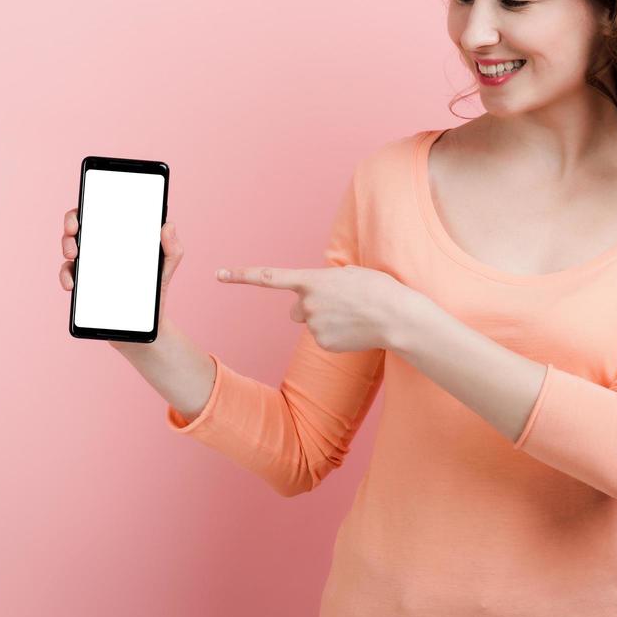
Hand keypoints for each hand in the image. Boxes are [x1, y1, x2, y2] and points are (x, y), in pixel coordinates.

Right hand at [62, 208, 182, 349]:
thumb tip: (168, 225)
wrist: (146, 324)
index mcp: (119, 238)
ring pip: (70, 249)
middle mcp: (101, 248)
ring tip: (72, 255)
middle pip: (79, 227)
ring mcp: (91, 266)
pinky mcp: (84, 285)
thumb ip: (172, 248)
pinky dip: (66, 276)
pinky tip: (71, 283)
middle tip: (74, 231)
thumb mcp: (167, 267)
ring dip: (66, 247)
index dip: (89, 205)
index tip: (87, 208)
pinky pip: (69, 275)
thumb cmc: (156, 289)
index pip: (101, 213)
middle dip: (70, 223)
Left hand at [216, 263, 412, 352]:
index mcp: (311, 280)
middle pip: (296, 308)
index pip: (268, 277)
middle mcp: (306, 304)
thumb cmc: (377, 289)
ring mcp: (314, 327)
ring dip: (328, 319)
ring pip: (312, 323)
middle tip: (338, 304)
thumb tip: (315, 295)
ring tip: (353, 315)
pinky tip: (354, 329)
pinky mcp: (323, 344)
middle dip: (310, 306)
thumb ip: (325, 281)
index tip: (219, 273)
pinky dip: (336, 333)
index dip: (241, 275)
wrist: (397, 317)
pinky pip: (323, 337)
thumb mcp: (350, 273)